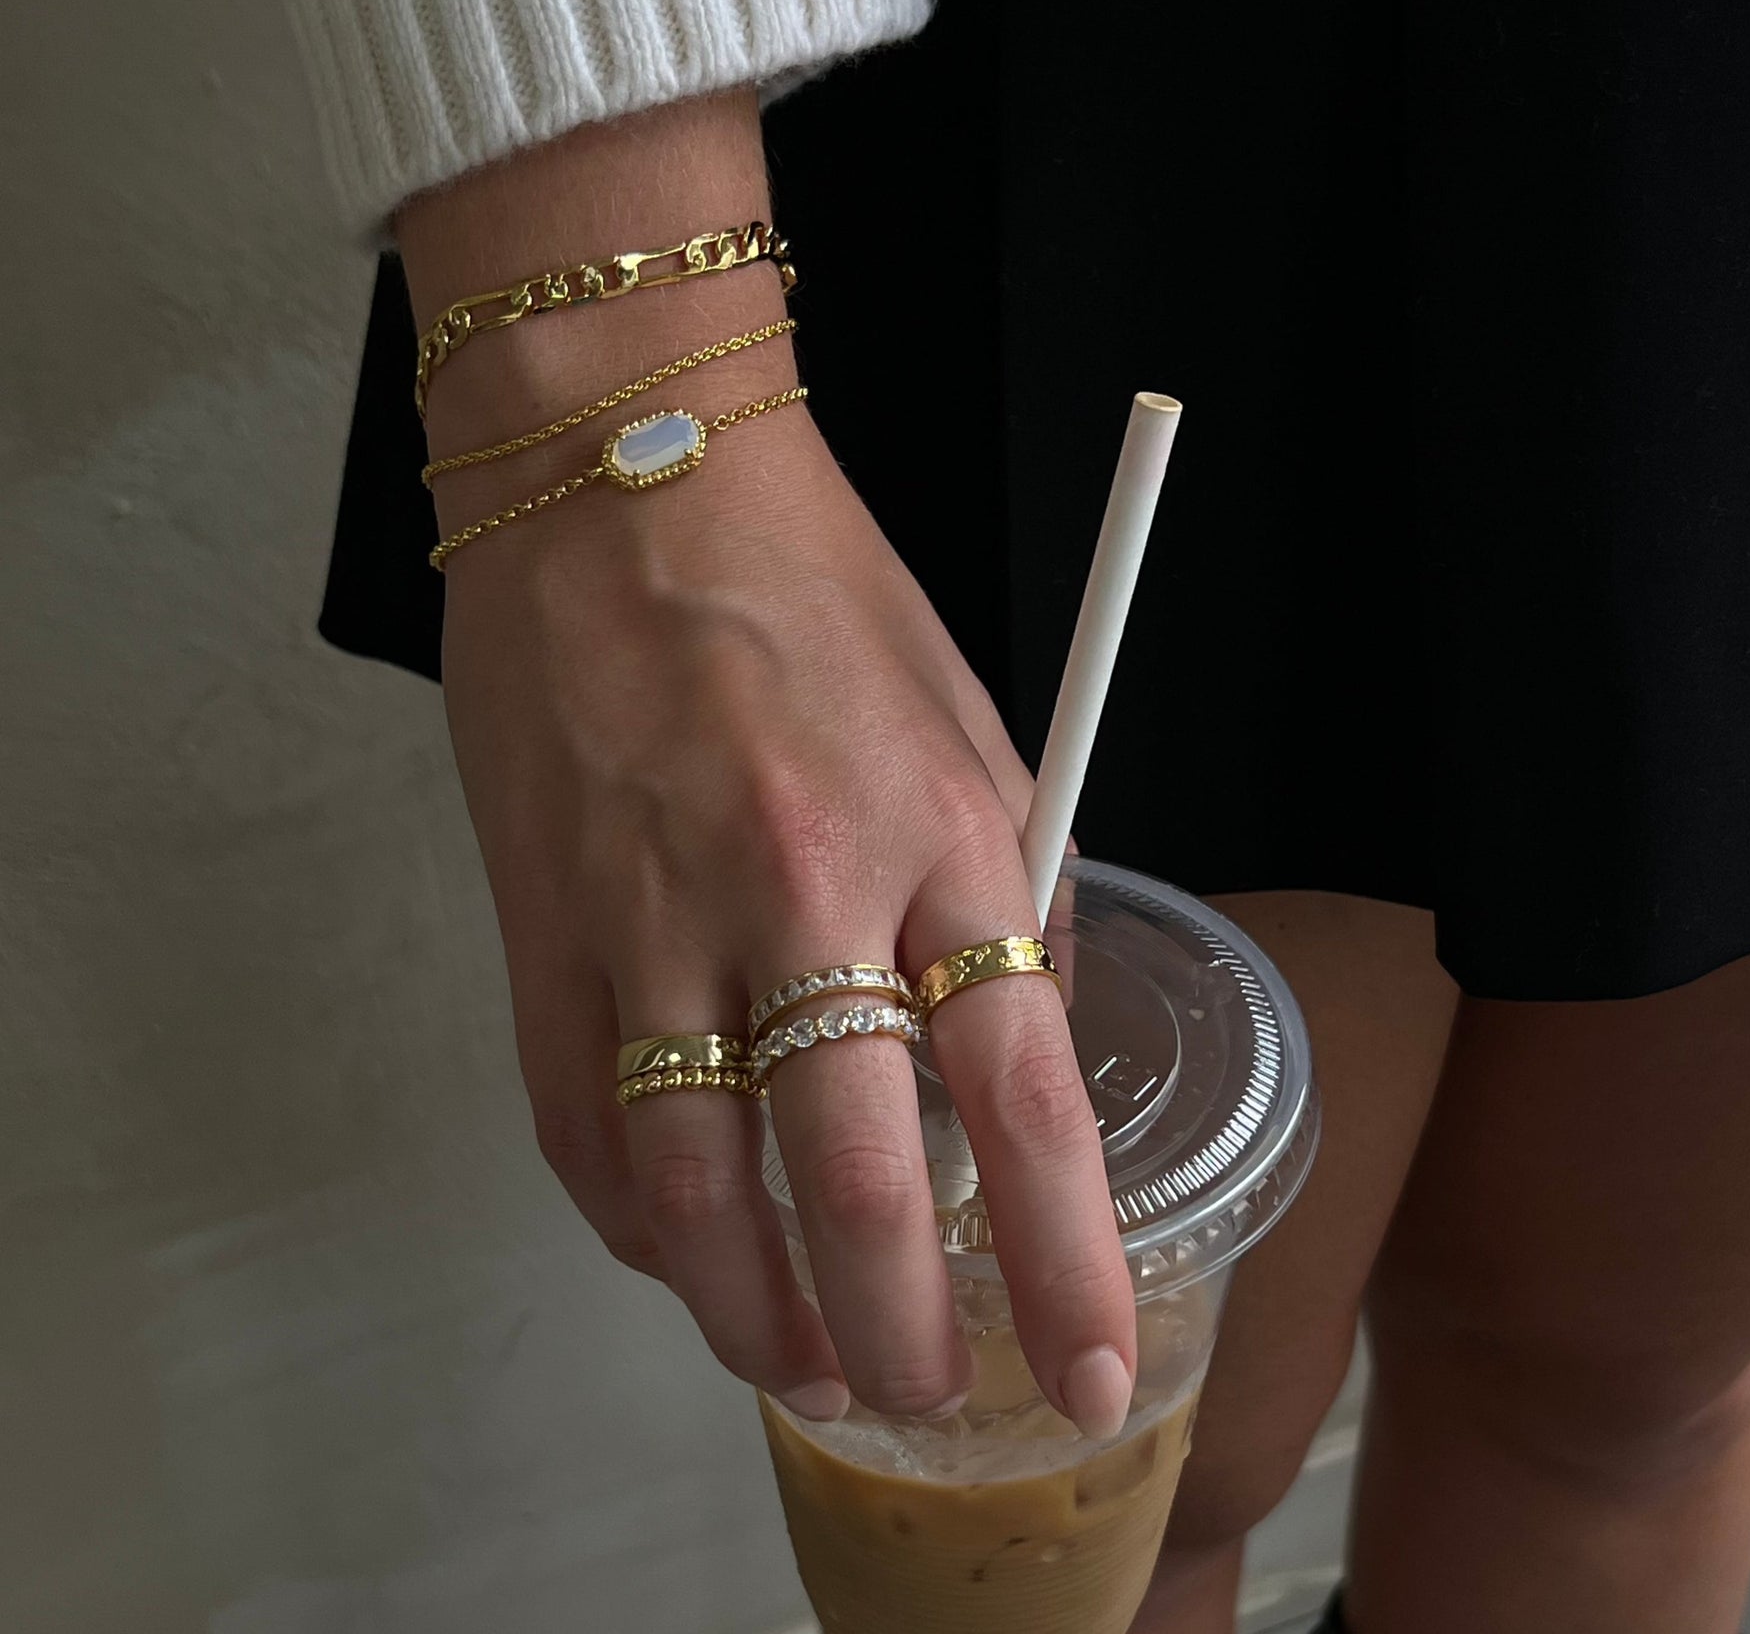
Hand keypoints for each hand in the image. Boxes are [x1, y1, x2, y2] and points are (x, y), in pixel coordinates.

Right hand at [399, 98, 1137, 1436]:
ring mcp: (655, 914)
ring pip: (695, 1188)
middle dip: (898, 1331)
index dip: (1065, 1260)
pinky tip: (676, 1251)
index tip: (1087, 1366)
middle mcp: (802, 889)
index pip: (1027, 1097)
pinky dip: (634, 1219)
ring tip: (798, 1365)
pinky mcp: (545, 922)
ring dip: (750, 1310)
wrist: (621, 469)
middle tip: (921, 1397)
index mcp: (942, 831)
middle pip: (858, 1179)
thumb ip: (990, 893)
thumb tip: (1008, 1048)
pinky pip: (582, 1121)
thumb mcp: (965, 721)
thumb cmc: (810, 583)